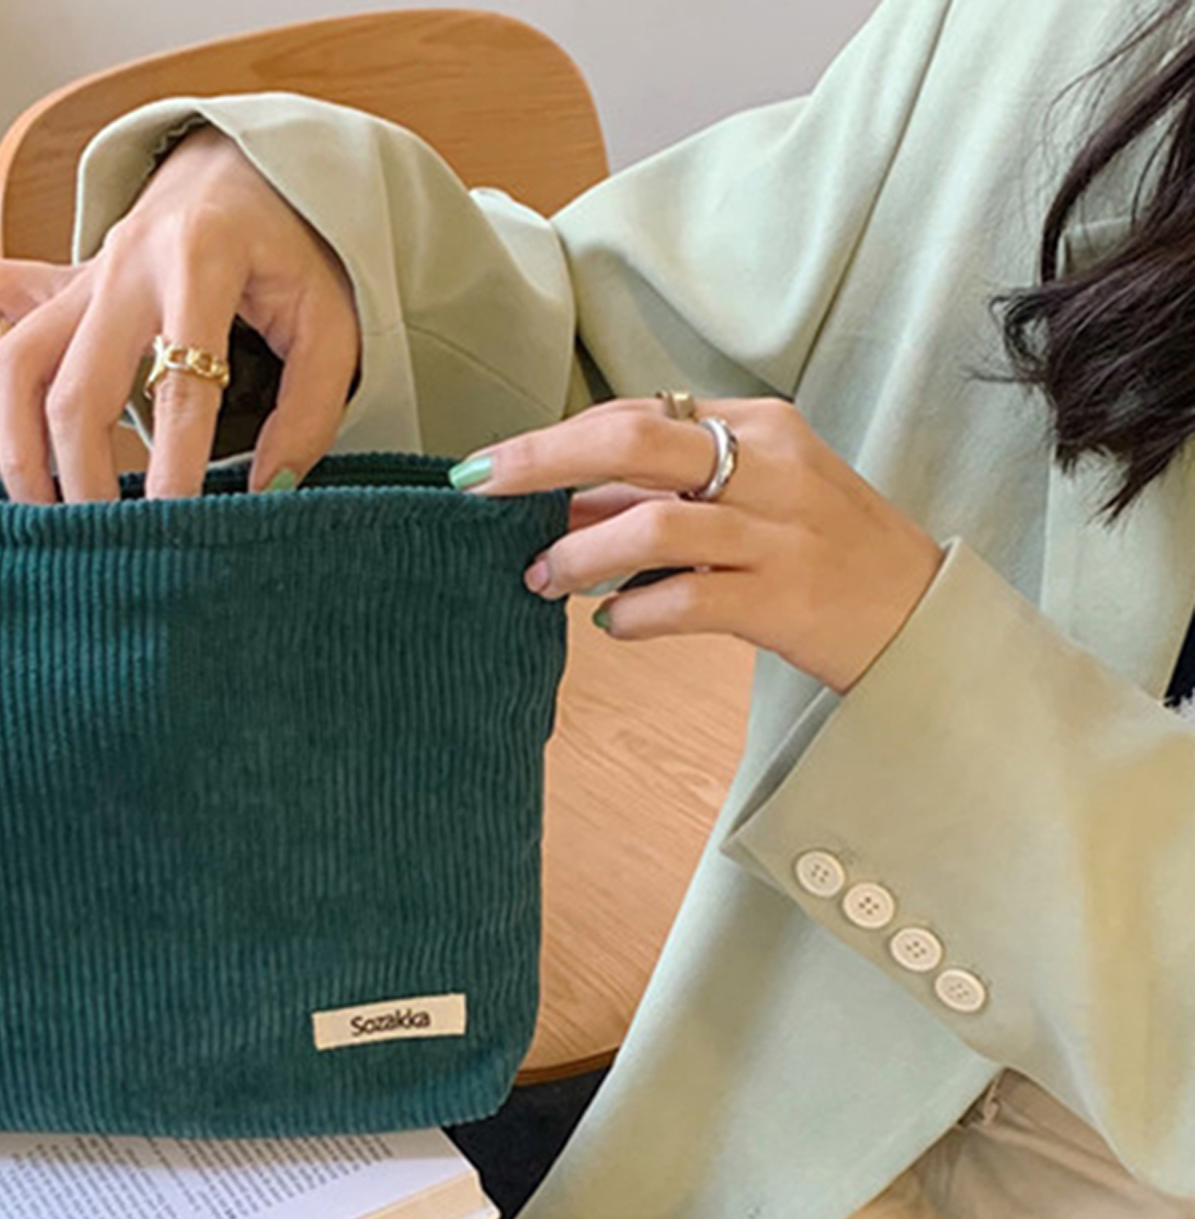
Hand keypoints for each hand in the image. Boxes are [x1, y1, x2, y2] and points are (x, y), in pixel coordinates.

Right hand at [0, 125, 360, 503]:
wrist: (250, 171)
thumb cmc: (294, 252)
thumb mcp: (332, 325)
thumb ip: (310, 411)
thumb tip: (267, 491)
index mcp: (201, 263)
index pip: (180, 384)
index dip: (173, 463)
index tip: (172, 525)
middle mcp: (127, 265)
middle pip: (77, 385)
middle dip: (83, 474)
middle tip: (106, 538)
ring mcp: (84, 272)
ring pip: (17, 357)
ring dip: (18, 442)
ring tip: (42, 512)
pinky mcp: (62, 277)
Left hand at [455, 397, 946, 694]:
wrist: (918, 616)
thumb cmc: (821, 551)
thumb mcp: (749, 501)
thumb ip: (659, 498)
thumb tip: (561, 504)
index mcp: (756, 427)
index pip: (635, 416)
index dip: (553, 439)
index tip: (489, 465)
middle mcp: (769, 467)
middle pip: (633, 443)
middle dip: (541, 462)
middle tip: (477, 488)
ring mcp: (778, 534)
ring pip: (654, 525)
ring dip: (579, 552)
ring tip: (539, 579)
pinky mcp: (783, 599)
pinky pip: (686, 600)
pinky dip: (633, 613)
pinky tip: (609, 625)